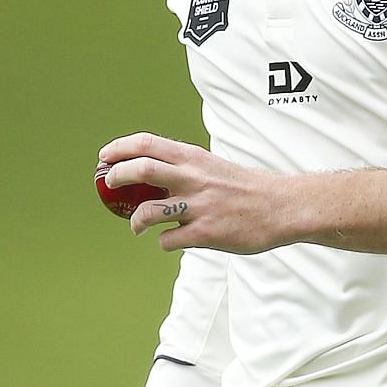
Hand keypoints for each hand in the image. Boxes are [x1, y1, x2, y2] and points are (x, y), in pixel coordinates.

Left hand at [97, 133, 293, 254]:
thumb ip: (186, 168)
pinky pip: (169, 240)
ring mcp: (198, 207)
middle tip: (109, 184)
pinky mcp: (205, 234)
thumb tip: (152, 174)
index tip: (104, 156)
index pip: (148, 144)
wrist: (282, 207)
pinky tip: (172, 240)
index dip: (120, 148)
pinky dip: (164, 242)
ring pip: (148, 211)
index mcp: (195, 159)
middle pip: (141, 170)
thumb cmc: (246, 188)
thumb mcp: (214, 167)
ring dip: (135, 220)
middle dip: (116, 177)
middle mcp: (193, 179)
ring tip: (136, 226)